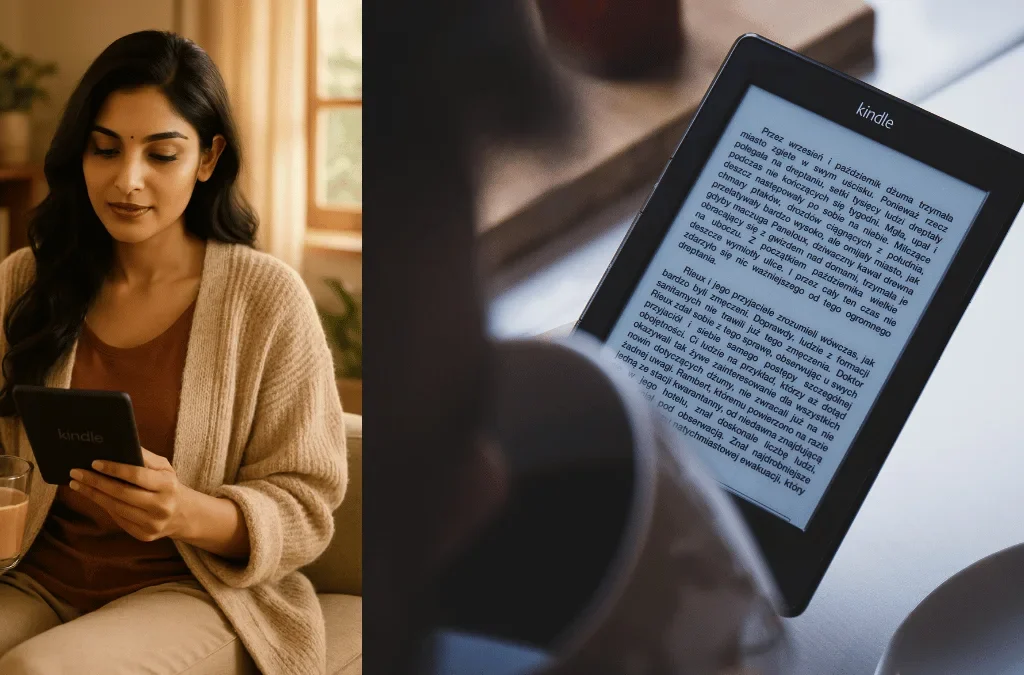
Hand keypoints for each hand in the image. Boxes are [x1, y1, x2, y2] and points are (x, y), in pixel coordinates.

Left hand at [69, 448, 191, 542]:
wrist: (183, 514)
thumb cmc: (168, 485)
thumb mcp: (164, 468)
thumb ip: (144, 458)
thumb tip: (118, 446)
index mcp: (168, 486)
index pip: (137, 476)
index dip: (114, 469)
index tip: (94, 463)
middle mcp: (161, 507)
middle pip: (121, 493)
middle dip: (96, 482)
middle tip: (76, 473)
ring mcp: (152, 524)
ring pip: (116, 508)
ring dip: (93, 495)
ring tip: (77, 484)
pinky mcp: (144, 535)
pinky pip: (118, 519)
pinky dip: (103, 506)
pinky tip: (93, 496)